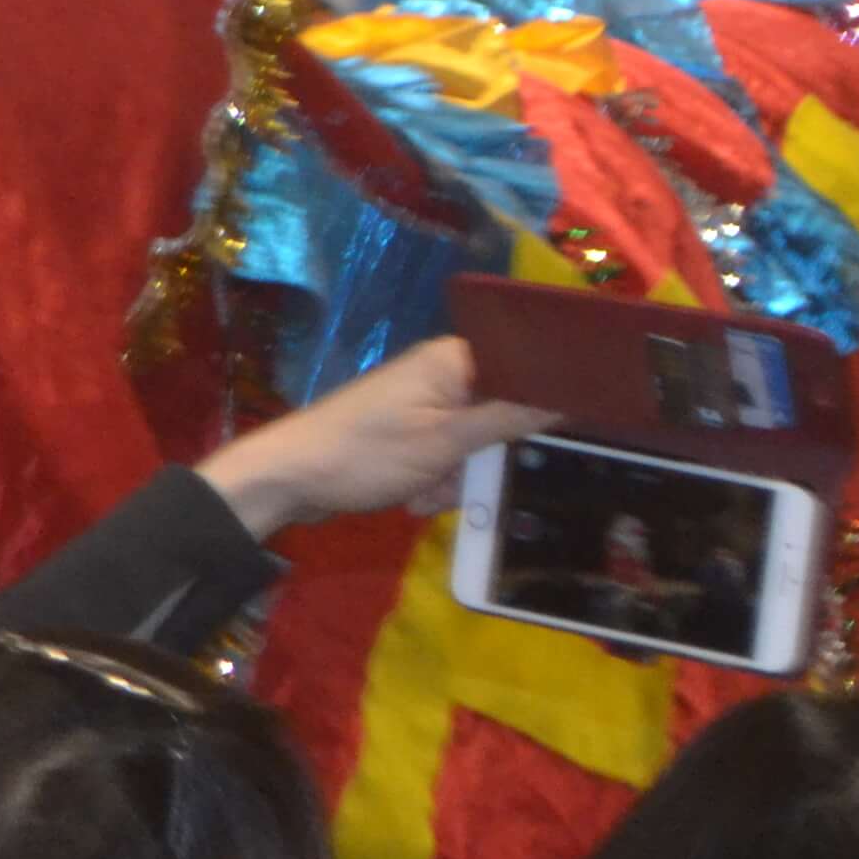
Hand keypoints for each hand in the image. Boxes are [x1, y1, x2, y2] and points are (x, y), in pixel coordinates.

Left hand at [198, 339, 558, 536]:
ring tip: (422, 491)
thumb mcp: (444, 441)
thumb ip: (508, 418)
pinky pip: (445, 461)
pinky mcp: (408, 436)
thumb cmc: (364, 453)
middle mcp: (441, 375)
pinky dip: (434, 484)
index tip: (563, 431)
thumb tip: (569, 396)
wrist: (288, 481)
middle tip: (455, 477)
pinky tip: (410, 499)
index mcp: (452, 360)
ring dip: (455, 479)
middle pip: (503, 415)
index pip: (524, 365)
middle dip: (484, 459)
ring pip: (475, 447)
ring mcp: (423, 407)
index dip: (546, 399)